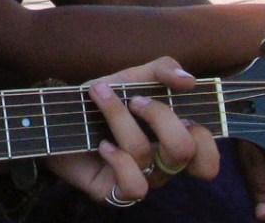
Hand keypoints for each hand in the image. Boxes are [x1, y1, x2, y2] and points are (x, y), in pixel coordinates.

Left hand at [46, 57, 218, 204]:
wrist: (57, 114)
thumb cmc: (101, 97)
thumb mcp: (131, 76)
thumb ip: (162, 70)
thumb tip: (189, 79)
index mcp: (170, 139)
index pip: (207, 157)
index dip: (203, 136)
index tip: (175, 106)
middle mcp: (160, 164)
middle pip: (185, 151)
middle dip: (159, 116)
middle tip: (134, 100)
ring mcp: (139, 179)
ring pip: (146, 154)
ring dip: (120, 118)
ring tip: (100, 98)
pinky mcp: (115, 193)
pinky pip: (133, 185)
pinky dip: (117, 158)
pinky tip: (102, 144)